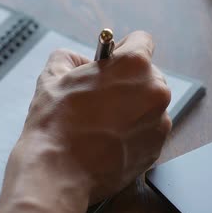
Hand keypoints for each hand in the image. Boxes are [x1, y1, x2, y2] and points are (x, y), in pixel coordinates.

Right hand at [0, 31, 171, 212]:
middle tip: (99, 96)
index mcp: (134, 65)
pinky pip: (147, 132)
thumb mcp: (52, 76)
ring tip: (99, 123)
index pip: (141, 40)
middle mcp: (155, 91)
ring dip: (130, 109)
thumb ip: (68, 58)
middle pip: (148, 75)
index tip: (112, 61)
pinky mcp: (155, 150)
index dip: (122, 48)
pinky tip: (105, 140)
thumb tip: (76, 62)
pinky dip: (131, 134)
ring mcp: (159, 123)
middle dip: (127, 82)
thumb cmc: (54, 123)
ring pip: (148, 106)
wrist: (57, 172)